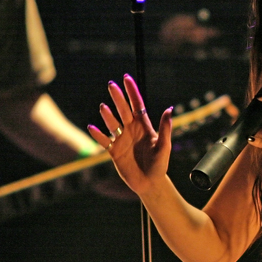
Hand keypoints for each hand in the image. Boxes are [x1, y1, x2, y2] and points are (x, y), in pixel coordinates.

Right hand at [87, 74, 172, 195]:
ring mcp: (121, 140)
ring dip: (108, 115)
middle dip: (118, 98)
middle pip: (123, 110)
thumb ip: (165, 128)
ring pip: (112, 124)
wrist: (150, 183)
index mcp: (144, 126)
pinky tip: (92, 127)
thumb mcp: (164, 146)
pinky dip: (97, 135)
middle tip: (111, 84)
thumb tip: (169, 109)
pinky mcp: (114, 151)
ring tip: (104, 107)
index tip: (126, 78)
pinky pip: (104, 141)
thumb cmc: (160, 164)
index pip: (137, 105)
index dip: (132, 91)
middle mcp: (131, 130)